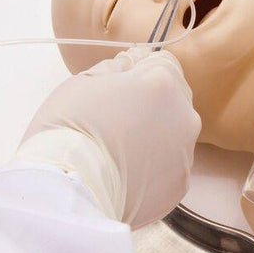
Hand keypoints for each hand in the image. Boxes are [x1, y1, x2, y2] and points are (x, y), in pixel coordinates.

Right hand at [24, 49, 200, 226]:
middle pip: (174, 98)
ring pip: (175, 133)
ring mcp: (185, 153)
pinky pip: (171, 165)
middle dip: (152, 102)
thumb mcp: (83, 82)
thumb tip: (130, 64)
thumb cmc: (68, 130)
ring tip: (120, 149)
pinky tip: (127, 171)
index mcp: (161, 83)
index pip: (164, 62)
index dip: (141, 70)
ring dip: (155, 134)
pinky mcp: (180, 184)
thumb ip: (115, 68)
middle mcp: (184, 116)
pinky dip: (154, 166)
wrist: (68, 190)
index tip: (121, 84)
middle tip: (116, 118)